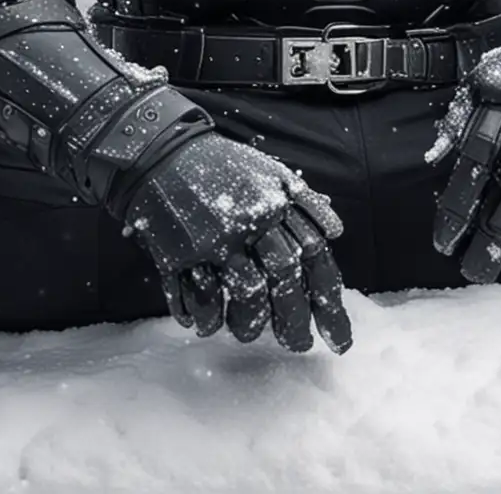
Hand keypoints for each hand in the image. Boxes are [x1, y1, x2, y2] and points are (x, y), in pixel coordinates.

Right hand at [118, 130, 352, 353]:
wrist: (163, 153)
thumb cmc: (223, 168)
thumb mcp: (270, 172)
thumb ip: (304, 202)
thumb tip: (335, 232)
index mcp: (276, 204)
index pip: (314, 257)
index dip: (328, 302)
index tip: (337, 338)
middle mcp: (250, 222)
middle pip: (284, 279)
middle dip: (294, 321)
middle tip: (297, 346)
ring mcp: (214, 239)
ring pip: (246, 293)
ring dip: (251, 323)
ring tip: (248, 332)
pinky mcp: (179, 252)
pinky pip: (199, 296)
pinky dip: (205, 317)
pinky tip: (208, 323)